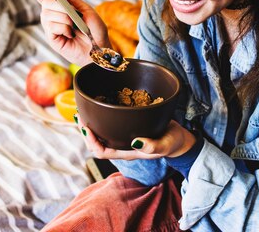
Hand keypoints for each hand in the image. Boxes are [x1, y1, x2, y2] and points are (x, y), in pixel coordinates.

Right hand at [34, 0, 109, 65]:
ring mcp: (51, 27)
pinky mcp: (51, 38)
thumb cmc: (95, 30)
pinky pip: (51, 26)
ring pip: (47, 14)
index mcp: (60, 7)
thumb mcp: (86, 10)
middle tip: (73, 14)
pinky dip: (64, 28)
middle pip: (45, 2)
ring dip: (65, 18)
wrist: (99, 49)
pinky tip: (71, 35)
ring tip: (74, 26)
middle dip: (60, 5)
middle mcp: (52, 15)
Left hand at [75, 115, 196, 159]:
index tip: (86, 127)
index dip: (91, 141)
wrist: (178, 137)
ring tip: (83, 111)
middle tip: (79, 115)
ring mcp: (124, 136)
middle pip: (97, 143)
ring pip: (101, 134)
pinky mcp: (128, 126)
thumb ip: (152, 146)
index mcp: (127, 152)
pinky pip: (110, 124)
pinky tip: (99, 105)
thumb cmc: (172, 143)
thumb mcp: (164, 145)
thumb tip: (135, 142)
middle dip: (86, 132)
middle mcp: (122, 145)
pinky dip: (101, 116)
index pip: (102, 151)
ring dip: (91, 124)